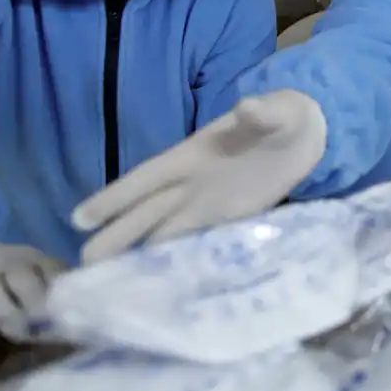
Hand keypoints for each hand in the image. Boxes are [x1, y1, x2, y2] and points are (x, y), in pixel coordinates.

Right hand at [72, 90, 327, 263]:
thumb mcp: (277, 110)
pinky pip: (202, 242)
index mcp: (192, 155)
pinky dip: (183, 261)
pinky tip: (165, 284)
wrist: (311, 134)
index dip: (114, 197)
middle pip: (147, 213)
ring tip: (111, 284)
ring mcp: (212, 204)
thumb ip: (262, 112)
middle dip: (116, 237)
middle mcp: (193, 184)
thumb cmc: (285, 117)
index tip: (79, 219)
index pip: (146, 179)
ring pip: (167, 232)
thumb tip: (247, 106)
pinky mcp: (235, 219)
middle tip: (82, 266)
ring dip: (142, 255)